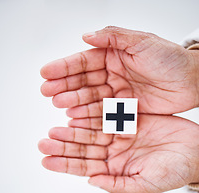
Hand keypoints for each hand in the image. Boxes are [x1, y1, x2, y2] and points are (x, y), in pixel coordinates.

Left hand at [38, 115, 198, 192]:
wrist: (194, 150)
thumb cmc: (175, 170)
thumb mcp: (146, 183)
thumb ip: (118, 185)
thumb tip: (92, 181)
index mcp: (115, 169)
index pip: (84, 167)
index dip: (65, 164)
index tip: (46, 160)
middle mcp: (113, 151)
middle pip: (83, 148)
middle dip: (63, 145)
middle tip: (44, 141)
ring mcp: (119, 134)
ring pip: (90, 132)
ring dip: (73, 130)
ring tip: (55, 128)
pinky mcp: (127, 119)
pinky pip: (105, 116)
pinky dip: (91, 115)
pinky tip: (77, 114)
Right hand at [40, 26, 198, 114]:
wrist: (191, 81)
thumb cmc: (170, 59)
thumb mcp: (142, 42)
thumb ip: (113, 38)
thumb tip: (86, 36)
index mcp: (114, 56)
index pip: (84, 61)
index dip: (64, 67)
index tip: (46, 72)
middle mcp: (112, 74)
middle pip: (84, 81)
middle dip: (65, 86)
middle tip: (47, 92)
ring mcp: (117, 93)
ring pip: (91, 98)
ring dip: (74, 102)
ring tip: (60, 105)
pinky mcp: (124, 108)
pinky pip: (104, 112)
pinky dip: (90, 115)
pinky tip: (76, 117)